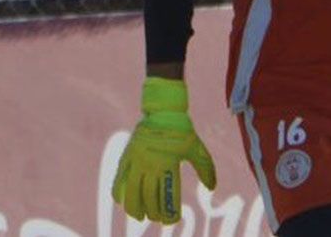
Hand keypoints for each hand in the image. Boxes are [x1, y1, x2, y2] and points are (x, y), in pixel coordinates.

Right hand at [111, 77, 216, 222]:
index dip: (168, 211)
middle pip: (148, 197)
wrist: (163, 110)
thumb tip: (212, 188)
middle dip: (152, 211)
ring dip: (134, 207)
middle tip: (156, 218)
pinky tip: (121, 201)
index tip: (171, 219)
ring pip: (131, 191)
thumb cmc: (183, 130)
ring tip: (138, 217)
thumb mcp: (197, 148)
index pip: (167, 195)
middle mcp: (151, 164)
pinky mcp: (128, 156)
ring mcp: (137, 160)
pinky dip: (119, 191)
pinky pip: (120, 177)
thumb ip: (205, 168)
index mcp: (168, 164)